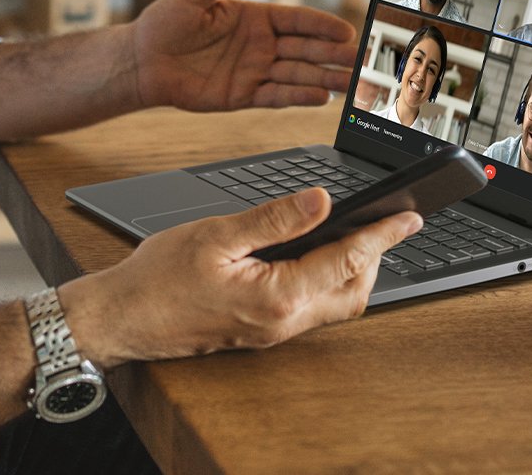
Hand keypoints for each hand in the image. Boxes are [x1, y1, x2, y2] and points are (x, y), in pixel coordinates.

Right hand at [59, 188, 420, 365]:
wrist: (123, 319)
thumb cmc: (157, 279)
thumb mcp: (217, 234)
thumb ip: (274, 219)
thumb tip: (321, 200)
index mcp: (277, 296)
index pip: (347, 261)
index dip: (382, 235)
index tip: (408, 216)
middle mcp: (282, 322)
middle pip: (354, 294)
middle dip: (376, 258)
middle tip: (387, 222)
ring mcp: (273, 332)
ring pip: (336, 306)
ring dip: (354, 272)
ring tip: (358, 234)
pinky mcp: (262, 332)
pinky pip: (312, 309)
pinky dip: (328, 282)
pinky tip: (318, 257)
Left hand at [132, 0, 357, 110]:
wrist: (140, 61)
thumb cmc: (164, 21)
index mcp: (255, 17)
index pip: (298, 20)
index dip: (323, 25)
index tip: (348, 29)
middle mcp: (260, 45)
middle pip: (306, 49)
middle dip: (335, 53)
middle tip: (364, 59)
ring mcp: (254, 71)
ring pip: (297, 74)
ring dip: (326, 77)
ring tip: (352, 82)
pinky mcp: (242, 96)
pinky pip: (276, 96)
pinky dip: (298, 97)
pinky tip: (320, 95)